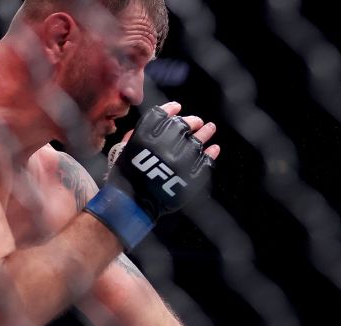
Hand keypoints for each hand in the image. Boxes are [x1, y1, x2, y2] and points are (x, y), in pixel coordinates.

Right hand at [86, 101, 218, 247]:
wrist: (133, 203)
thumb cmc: (127, 175)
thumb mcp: (125, 148)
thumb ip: (139, 131)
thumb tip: (159, 118)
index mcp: (144, 137)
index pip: (162, 116)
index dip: (171, 110)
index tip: (178, 108)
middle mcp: (163, 146)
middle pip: (182, 126)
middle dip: (191, 121)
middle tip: (198, 121)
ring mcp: (179, 162)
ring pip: (196, 142)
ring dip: (205, 133)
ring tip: (210, 128)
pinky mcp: (190, 177)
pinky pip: (205, 162)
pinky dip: (211, 154)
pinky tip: (214, 148)